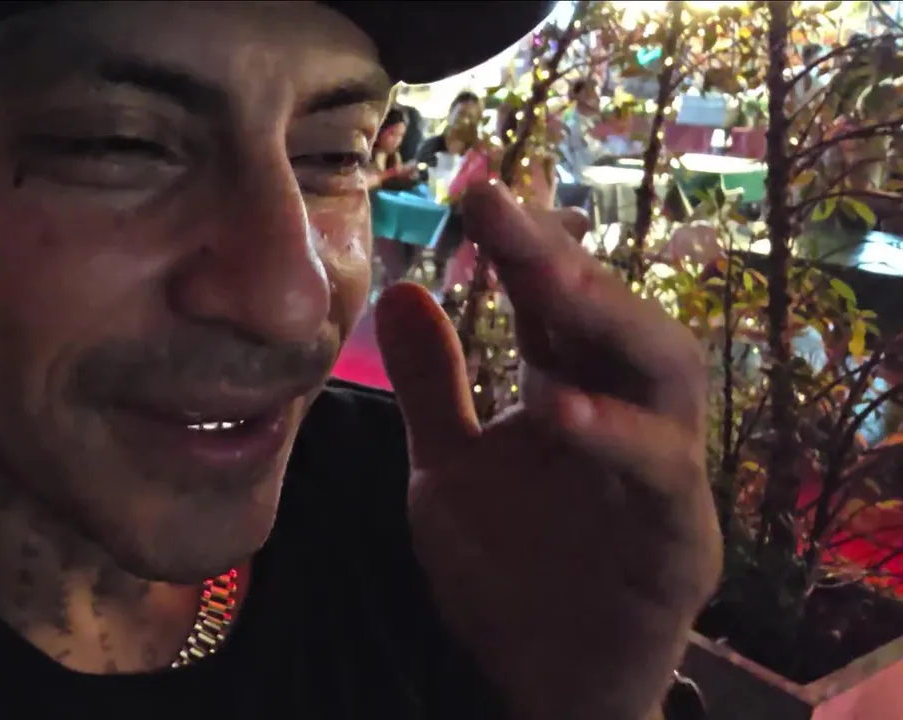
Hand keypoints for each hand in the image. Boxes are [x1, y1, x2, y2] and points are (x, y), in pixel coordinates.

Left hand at [375, 182, 721, 719]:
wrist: (542, 674)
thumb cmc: (508, 567)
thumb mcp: (448, 468)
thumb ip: (431, 387)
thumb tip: (402, 289)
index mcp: (570, 390)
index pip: (550, 301)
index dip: (517, 243)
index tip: (469, 190)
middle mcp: (623, 415)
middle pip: (613, 316)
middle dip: (562, 259)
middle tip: (503, 212)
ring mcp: (658, 476)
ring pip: (666, 375)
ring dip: (608, 322)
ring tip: (546, 281)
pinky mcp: (678, 541)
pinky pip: (661, 478)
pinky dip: (616, 438)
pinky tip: (559, 408)